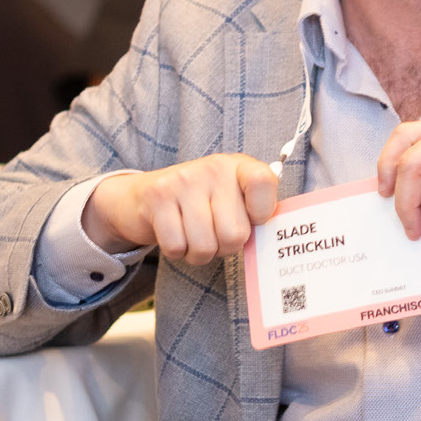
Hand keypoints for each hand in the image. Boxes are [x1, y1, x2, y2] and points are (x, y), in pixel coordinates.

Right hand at [84, 154, 277, 261]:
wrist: (144, 196)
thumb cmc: (201, 203)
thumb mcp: (232, 197)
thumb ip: (255, 211)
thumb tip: (276, 238)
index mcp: (239, 166)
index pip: (264, 183)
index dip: (261, 213)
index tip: (251, 218)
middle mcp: (213, 168)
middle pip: (234, 233)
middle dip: (226, 246)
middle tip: (215, 234)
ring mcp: (183, 180)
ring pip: (205, 246)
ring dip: (201, 253)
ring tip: (195, 236)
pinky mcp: (157, 197)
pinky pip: (177, 247)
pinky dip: (178, 252)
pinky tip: (177, 235)